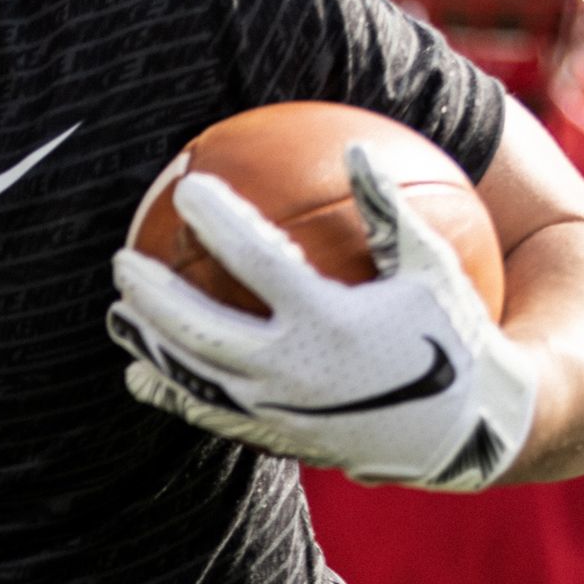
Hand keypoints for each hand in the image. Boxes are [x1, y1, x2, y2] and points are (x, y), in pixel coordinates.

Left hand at [108, 144, 537, 487]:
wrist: (468, 428)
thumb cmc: (453, 332)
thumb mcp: (431, 266)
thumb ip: (389, 209)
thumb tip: (353, 146)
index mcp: (330, 319)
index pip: (257, 259)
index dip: (218, 219)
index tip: (188, 186)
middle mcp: (296, 369)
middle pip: (202, 330)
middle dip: (154, 295)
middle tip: (120, 262)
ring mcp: (282, 410)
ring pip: (197, 377)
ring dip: (150, 346)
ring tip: (115, 318)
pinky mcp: (280, 437)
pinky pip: (213, 416)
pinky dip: (173, 394)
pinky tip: (141, 374)